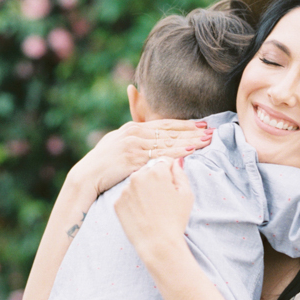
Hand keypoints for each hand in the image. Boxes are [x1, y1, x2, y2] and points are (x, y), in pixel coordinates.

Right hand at [68, 118, 212, 202]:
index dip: (185, 124)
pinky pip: (161, 155)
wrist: (87, 176)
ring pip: (169, 142)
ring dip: (190, 140)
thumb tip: (144, 134)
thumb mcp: (116, 142)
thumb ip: (133, 136)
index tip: (202, 124)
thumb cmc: (102, 162)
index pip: (165, 124)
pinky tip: (191, 150)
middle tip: (212, 130)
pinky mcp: (134, 159)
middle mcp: (135, 133)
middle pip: (170, 131)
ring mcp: (135, 145)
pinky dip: (178, 152)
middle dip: (193, 130)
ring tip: (207, 140)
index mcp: (133, 128)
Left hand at [114, 158, 194, 262]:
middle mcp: (138, 176)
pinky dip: (133, 202)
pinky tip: (142, 214)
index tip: (171, 186)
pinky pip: (127, 196)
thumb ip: (180, 173)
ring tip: (151, 208)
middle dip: (155, 179)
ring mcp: (125, 190)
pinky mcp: (117, 203)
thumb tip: (175, 161)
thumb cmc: (175, 219)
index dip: (169, 172)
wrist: (158, 244)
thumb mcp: (186, 194)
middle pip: (148, 170)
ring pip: (136, 183)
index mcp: (156, 171)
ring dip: (143, 189)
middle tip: (162, 199)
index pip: (164, 161)